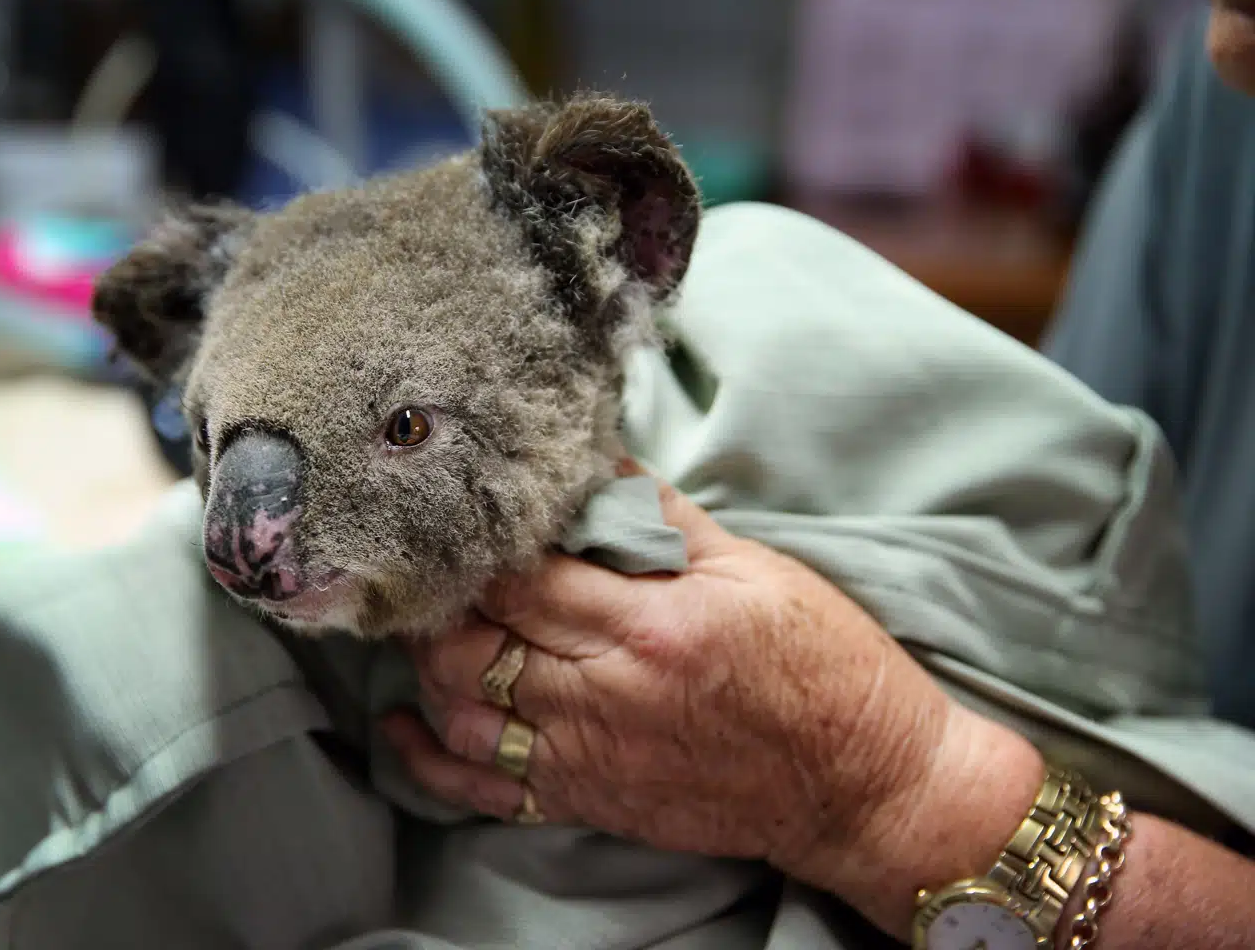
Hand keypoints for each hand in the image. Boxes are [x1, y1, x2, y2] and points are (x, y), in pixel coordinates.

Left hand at [383, 465, 1046, 936]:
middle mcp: (606, 696)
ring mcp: (589, 757)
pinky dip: (430, 761)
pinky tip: (405, 724)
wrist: (862, 785)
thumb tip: (595, 466)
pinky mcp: (588, 801)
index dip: (475, 546)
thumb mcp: (753, 570)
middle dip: (439, 601)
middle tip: (429, 566)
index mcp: (649, 626)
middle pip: (474, 643)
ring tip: (426, 623)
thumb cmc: (822, 668)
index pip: (521, 578)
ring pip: (463, 712)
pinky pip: (483, 791)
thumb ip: (662, 519)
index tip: (454, 515)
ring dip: (430, 665)